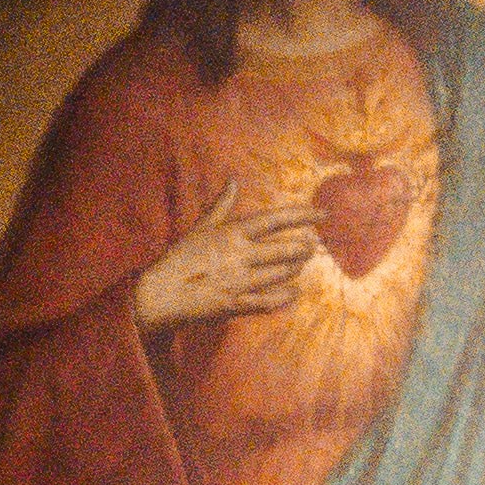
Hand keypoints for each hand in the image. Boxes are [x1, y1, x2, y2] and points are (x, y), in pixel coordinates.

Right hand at [127, 170, 329, 327]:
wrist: (160, 293)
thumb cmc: (179, 258)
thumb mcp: (200, 227)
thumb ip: (221, 205)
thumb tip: (233, 180)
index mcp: (233, 233)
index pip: (276, 219)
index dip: (303, 216)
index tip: (323, 214)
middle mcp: (241, 256)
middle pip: (286, 249)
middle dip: (304, 247)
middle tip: (314, 244)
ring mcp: (240, 282)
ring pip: (281, 274)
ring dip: (296, 268)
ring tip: (303, 263)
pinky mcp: (237, 305)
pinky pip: (269, 301)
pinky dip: (285, 296)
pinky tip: (295, 291)